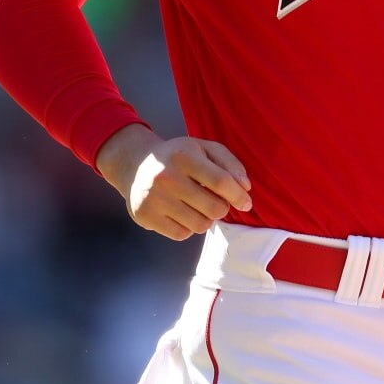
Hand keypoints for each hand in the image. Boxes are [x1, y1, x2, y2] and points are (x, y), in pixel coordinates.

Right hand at [96, 124, 252, 240]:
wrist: (136, 164)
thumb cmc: (179, 157)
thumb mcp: (204, 149)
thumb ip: (230, 164)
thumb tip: (245, 187)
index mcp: (184, 156)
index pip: (221, 182)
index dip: (238, 195)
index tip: (246, 203)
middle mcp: (166, 177)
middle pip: (214, 208)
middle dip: (222, 207)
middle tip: (216, 201)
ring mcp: (153, 198)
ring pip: (200, 225)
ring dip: (206, 219)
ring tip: (197, 206)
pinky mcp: (145, 216)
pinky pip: (182, 234)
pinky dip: (188, 227)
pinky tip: (181, 212)